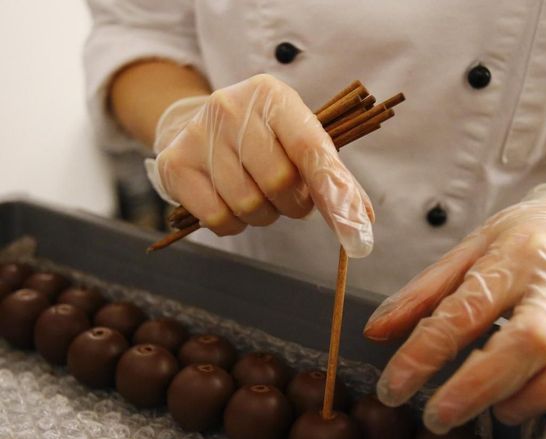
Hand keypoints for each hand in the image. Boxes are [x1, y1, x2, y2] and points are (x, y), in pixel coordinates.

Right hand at [145, 74, 373, 257]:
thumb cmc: (262, 138)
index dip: (334, 192)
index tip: (356, 231)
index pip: (310, 148)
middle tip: (288, 195)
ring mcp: (200, 135)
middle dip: (293, 202)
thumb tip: (363, 220)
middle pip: (279, 182)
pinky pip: (218, 218)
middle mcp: (231, 107)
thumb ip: (331, 175)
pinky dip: (234, 223)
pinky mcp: (176, 164)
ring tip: (259, 194)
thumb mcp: (298, 139)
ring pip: (249, 205)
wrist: (198, 127)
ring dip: (264, 214)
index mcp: (272, 95)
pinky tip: (232, 201)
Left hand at [364, 183, 545, 438]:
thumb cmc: (519, 241)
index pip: (464, 310)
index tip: (395, 387)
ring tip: (506, 413)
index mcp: (512, 258)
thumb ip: (421, 294)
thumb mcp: (464, 253)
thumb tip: (376, 332)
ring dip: (544, 395)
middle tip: (442, 415)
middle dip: (481, 385)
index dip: (424, 354)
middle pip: (530, 338)